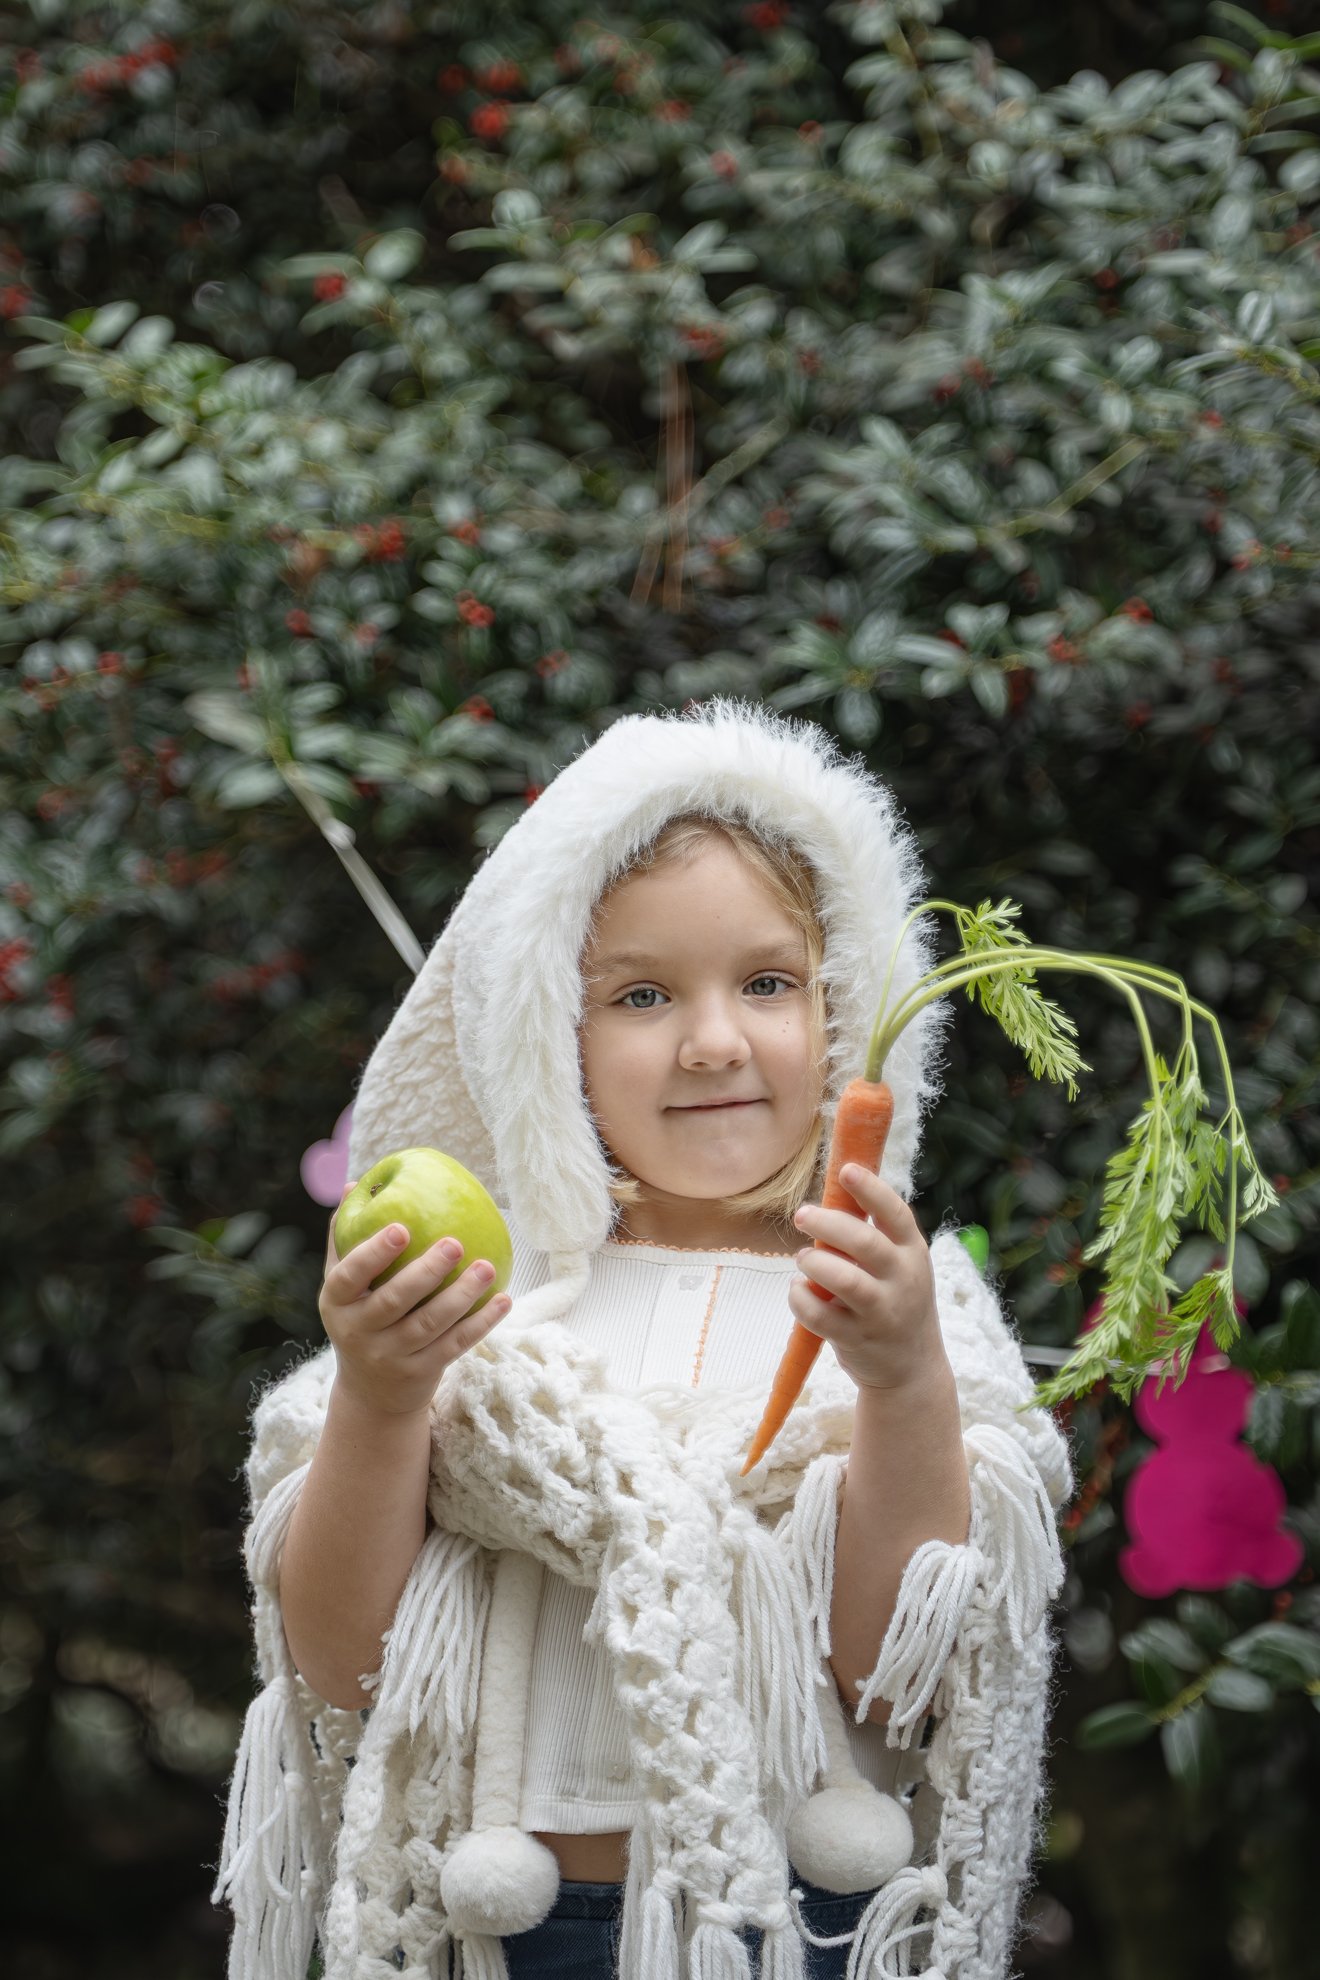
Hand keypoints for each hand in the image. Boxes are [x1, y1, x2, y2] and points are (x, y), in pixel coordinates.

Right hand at [319, 1180, 511, 1416]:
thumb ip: (345, 1237)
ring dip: (461, 1296)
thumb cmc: (360, 1318)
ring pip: (429, 1325)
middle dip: (426, 1272)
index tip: (402, 1227)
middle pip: (394, 1301)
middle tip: (455, 1242)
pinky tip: (502, 1299)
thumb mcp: (343, 1286)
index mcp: (336, 1303)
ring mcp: (389, 1357)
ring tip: (487, 1267)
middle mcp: (358, 1332)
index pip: (349, 1276)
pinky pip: (454, 1345)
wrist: (371, 1393)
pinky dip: (480, 1323)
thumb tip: (353, 1182)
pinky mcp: (421, 1373)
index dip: (374, 1253)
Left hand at [789, 1162, 945, 1392]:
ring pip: (845, 1281)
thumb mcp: (900, 1265)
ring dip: (815, 1262)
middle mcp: (902, 1280)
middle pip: (864, 1243)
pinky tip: (797, 1290)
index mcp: (912, 1252)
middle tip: (801, 1214)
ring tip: (803, 1258)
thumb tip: (831, 1194)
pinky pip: (820, 1316)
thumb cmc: (895, 1300)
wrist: (912, 1367)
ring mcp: (881, 1312)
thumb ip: (874, 1237)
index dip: (871, 1189)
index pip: (895, 1214)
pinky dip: (800, 1298)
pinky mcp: (857, 1339)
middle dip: (827, 1224)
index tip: (846, 1170)